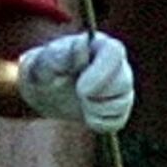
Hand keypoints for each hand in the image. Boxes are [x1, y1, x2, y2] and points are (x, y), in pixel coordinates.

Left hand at [14, 30, 136, 132]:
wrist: (43, 91)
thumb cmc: (43, 70)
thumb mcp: (44, 63)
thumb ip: (61, 55)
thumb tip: (82, 44)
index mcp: (99, 45)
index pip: (114, 52)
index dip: (100, 73)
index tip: (80, 88)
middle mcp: (116, 62)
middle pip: (124, 82)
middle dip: (97, 95)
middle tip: (78, 93)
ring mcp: (121, 85)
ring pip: (123, 103)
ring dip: (96, 109)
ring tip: (81, 102)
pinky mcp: (119, 107)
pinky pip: (117, 121)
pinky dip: (99, 123)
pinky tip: (87, 114)